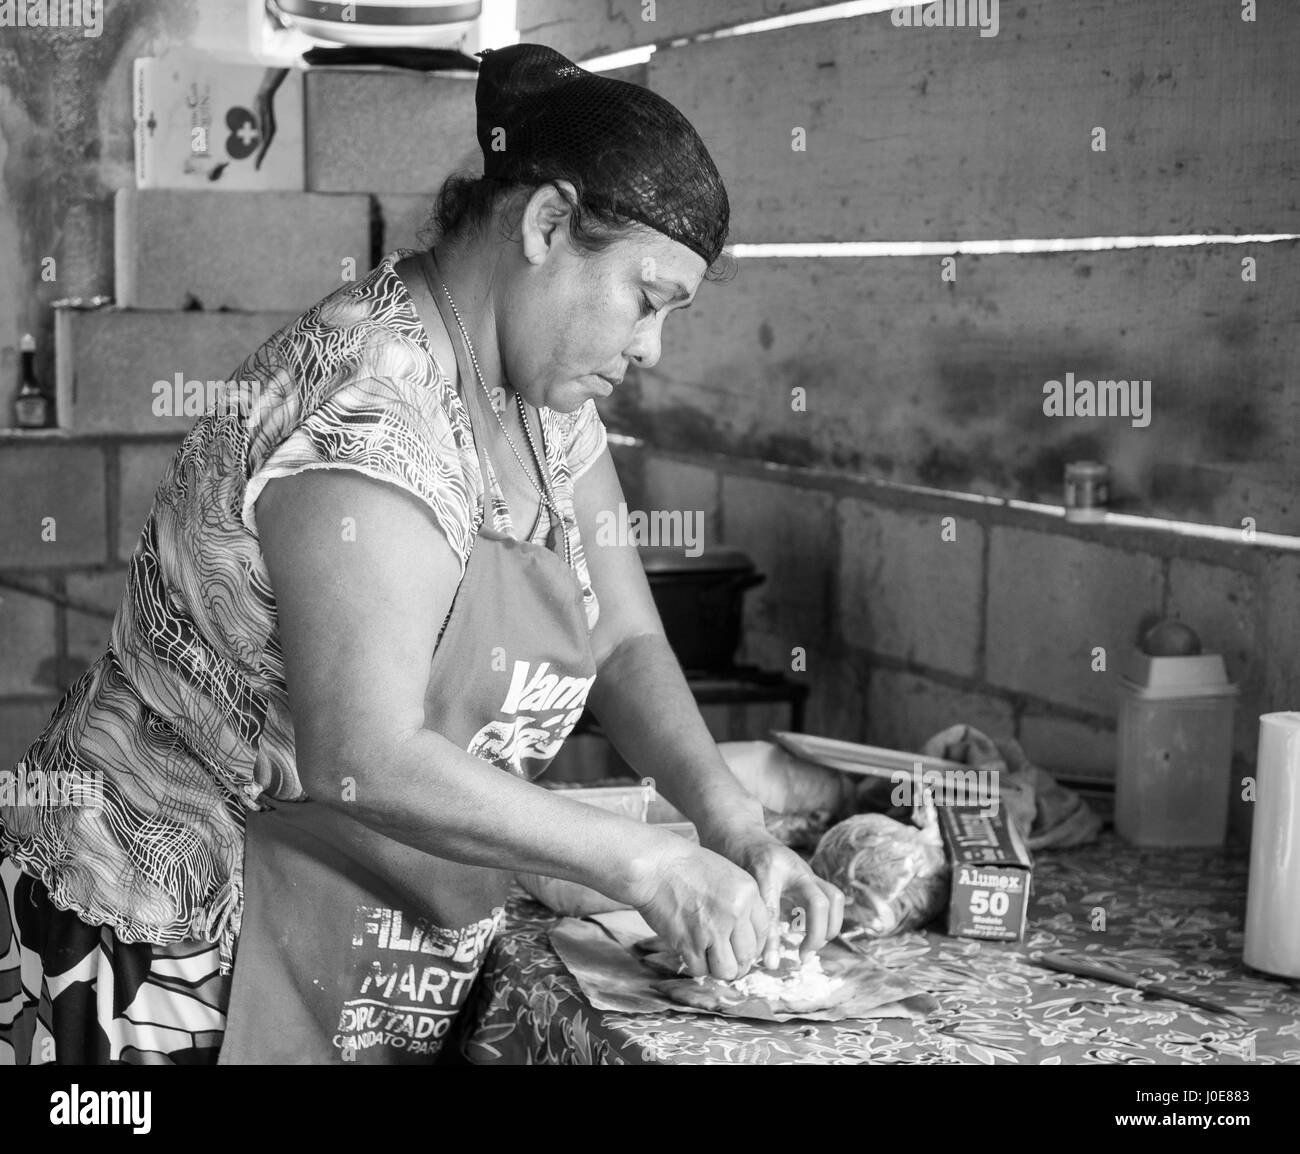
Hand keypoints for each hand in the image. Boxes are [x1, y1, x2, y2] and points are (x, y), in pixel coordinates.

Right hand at [625, 831, 771, 981]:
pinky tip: (692, 951)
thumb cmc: (685, 866)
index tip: (744, 947)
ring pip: (727, 970)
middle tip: (726, 957)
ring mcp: (712, 930)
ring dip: (719, 968)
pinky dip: (697, 965)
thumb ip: (741, 902)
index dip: (754, 944)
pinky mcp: (689, 943)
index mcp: (748, 893)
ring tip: (710, 958)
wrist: (655, 865)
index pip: (763, 932)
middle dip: (738, 961)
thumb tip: (745, 933)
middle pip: (748, 955)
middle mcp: (735, 913)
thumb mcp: (726, 874)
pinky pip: (701, 970)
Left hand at [703, 822, 845, 968]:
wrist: (738, 828)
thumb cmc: (730, 857)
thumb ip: (745, 914)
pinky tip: (809, 935)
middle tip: (802, 956)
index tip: (770, 964)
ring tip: (810, 946)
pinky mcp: (810, 876)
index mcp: (767, 869)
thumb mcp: (733, 883)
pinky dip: (827, 919)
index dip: (772, 941)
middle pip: (821, 902)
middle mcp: (793, 868)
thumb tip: (754, 958)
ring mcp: (805, 871)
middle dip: (816, 934)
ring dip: (829, 927)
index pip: (774, 911)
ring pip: (833, 898)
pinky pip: (830, 897)